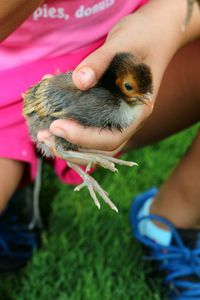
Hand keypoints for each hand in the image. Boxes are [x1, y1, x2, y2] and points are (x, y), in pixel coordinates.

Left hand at [38, 0, 192, 160]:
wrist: (151, 33)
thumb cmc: (143, 37)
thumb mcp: (122, 43)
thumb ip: (100, 62)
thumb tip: (79, 82)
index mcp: (137, 110)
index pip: (113, 137)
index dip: (84, 138)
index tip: (57, 126)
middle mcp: (128, 118)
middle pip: (101, 148)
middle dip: (72, 147)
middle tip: (44, 135)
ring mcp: (117, 114)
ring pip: (94, 141)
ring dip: (68, 142)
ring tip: (43, 133)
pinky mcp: (106, 107)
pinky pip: (88, 124)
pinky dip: (69, 124)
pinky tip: (50, 112)